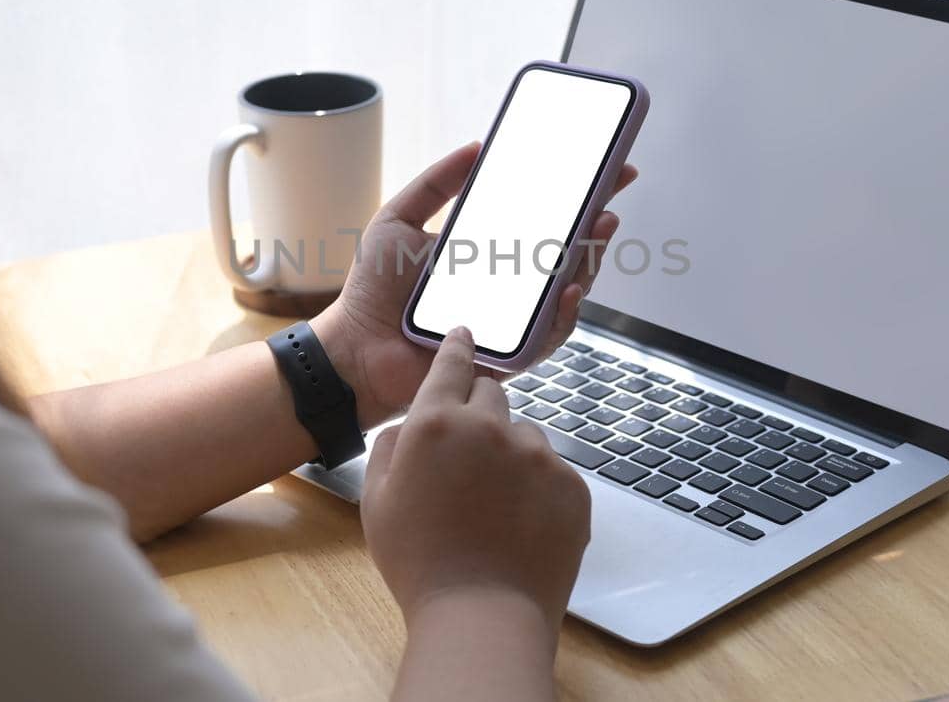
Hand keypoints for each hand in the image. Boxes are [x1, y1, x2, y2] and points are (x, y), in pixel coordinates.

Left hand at [314, 142, 636, 425]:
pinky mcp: (509, 354)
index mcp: (487, 251)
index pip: (541, 221)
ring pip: (567, 292)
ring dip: (591, 261)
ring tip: (600, 229)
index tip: (604, 169)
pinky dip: (563, 314)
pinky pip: (549, 336)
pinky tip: (567, 289)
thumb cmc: (372, 292)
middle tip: (609, 197)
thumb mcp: (398, 218)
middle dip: (595, 225)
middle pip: (566, 254)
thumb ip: (435, 183)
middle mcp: (506, 285)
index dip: (575, 197)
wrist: (355, 348)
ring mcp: (512, 320)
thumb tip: (477, 146)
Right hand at [360, 327, 590, 630]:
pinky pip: (553, 471)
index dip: (457, 347)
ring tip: (494, 506)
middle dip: (479, 412)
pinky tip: (520, 524)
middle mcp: (490, 427)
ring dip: (510, 453)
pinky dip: (538, 488)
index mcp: (436, 424)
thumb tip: (410, 427)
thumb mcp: (376, 502)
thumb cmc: (419, 563)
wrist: (482, 613)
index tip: (465, 335)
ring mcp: (537, 455)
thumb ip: (391, 448)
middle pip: (491, 393)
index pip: (451, 364)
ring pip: (524, 434)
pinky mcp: (572, 484)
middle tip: (467, 457)